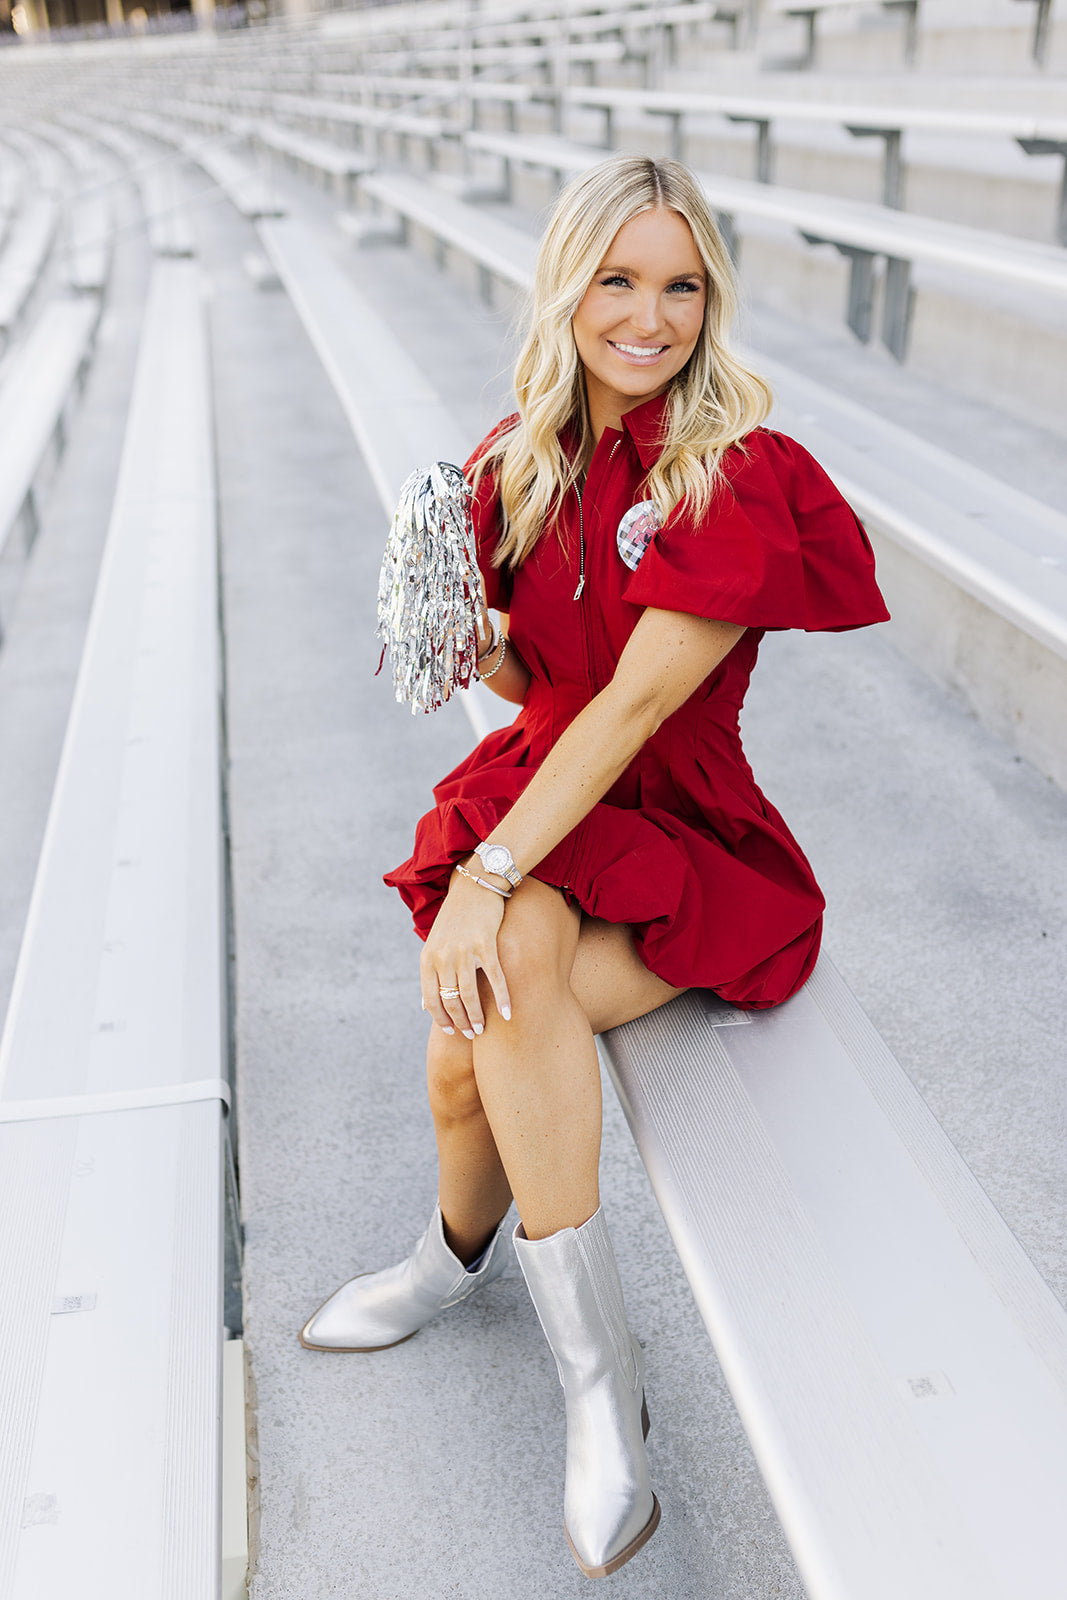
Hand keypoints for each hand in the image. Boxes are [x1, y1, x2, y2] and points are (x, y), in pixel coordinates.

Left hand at [421, 863, 512, 1037]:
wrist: (474, 887)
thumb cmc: (455, 920)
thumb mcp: (435, 945)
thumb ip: (430, 975)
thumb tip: (424, 1006)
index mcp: (427, 958)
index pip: (432, 999)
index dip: (441, 1019)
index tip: (452, 1033)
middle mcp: (442, 956)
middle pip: (451, 1000)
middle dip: (461, 1022)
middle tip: (473, 1033)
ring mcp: (464, 950)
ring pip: (470, 993)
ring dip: (478, 1015)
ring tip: (484, 1028)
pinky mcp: (485, 943)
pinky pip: (495, 978)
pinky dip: (501, 998)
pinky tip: (506, 1013)